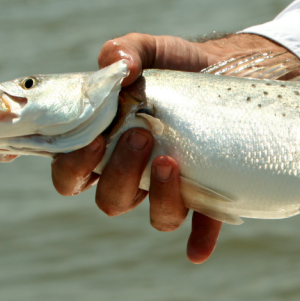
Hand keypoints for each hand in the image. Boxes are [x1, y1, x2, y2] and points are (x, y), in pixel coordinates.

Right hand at [51, 32, 299, 262]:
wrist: (227, 72)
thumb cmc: (177, 65)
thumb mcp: (151, 50)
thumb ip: (127, 51)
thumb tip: (117, 64)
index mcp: (108, 146)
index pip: (72, 174)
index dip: (72, 168)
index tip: (91, 140)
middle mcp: (137, 175)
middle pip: (112, 199)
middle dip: (120, 174)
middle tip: (139, 135)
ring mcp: (174, 187)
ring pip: (157, 216)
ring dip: (159, 198)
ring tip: (170, 161)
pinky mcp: (211, 192)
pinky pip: (203, 225)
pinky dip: (199, 240)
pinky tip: (198, 250)